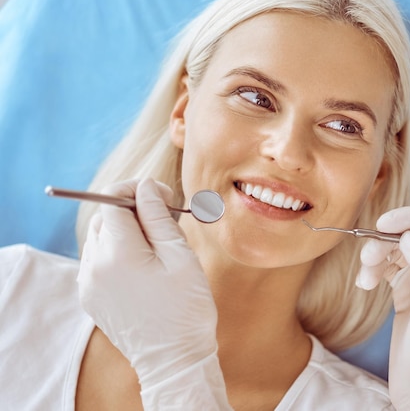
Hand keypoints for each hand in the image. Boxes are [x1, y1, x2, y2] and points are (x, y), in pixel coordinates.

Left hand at [78, 178, 231, 409]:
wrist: (174, 359)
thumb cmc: (186, 308)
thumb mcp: (180, 255)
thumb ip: (158, 216)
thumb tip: (147, 186)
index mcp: (118, 253)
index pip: (112, 200)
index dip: (135, 189)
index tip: (160, 193)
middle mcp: (94, 266)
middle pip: (105, 217)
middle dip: (131, 208)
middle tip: (163, 217)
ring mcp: (88, 284)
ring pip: (99, 237)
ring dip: (123, 230)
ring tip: (155, 244)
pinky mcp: (90, 297)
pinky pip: (96, 260)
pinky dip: (115, 251)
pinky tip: (140, 263)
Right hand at [357, 207, 409, 410]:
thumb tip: (409, 236)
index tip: (384, 223)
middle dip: (386, 240)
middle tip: (368, 256)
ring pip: (394, 250)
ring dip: (375, 256)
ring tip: (366, 278)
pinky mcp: (402, 292)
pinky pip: (385, 268)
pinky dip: (372, 270)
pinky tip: (365, 284)